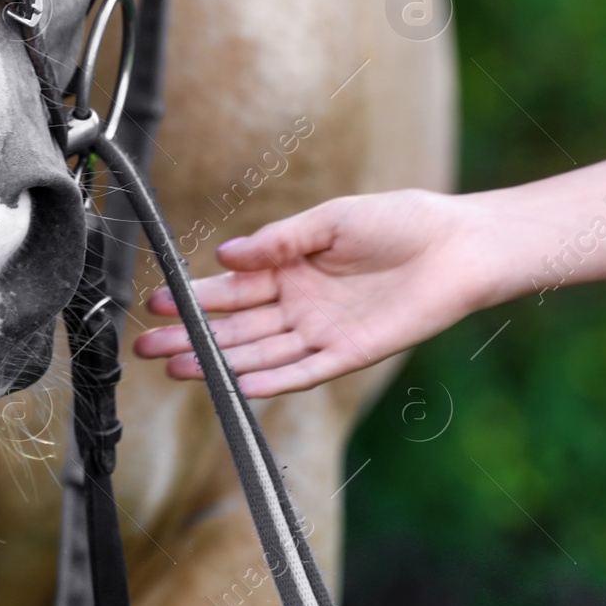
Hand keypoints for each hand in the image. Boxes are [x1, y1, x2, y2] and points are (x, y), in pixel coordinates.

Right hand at [133, 189, 487, 396]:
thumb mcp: (331, 220)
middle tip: (147, 346)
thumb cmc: (400, 222)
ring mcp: (322, 332)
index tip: (157, 301)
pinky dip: (270, 380)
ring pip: (259, 352)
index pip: (232, 288)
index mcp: (291, 268)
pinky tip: (237, 385)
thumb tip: (225, 255)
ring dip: (218, 362)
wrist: (458, 246)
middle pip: (235, 326)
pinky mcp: (349, 354)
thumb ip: (278, 242)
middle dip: (190, 337)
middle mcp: (300, 304)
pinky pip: (303, 372)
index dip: (194, 296)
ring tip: (176, 368)